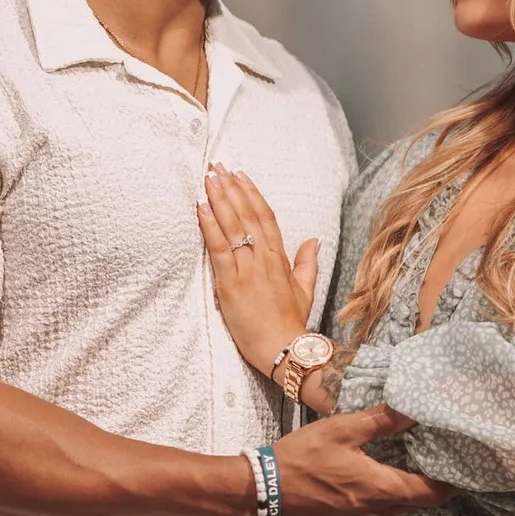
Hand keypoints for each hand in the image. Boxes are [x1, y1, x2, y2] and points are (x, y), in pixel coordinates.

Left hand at [197, 163, 319, 379]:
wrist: (284, 349)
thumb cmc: (291, 323)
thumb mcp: (305, 290)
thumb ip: (307, 263)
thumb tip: (313, 240)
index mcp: (280, 259)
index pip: (265, 217)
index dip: (252, 193)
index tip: (240, 175)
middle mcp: (264, 258)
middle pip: (247, 214)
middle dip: (231, 187)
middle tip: (217, 166)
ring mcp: (247, 269)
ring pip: (233, 225)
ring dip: (219, 198)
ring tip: (208, 177)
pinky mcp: (230, 284)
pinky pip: (219, 248)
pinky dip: (209, 226)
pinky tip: (201, 207)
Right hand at [272, 408, 443, 515]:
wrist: (260, 492)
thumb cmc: (299, 458)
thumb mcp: (340, 430)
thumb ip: (380, 421)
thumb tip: (412, 410)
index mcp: (380, 489)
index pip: (431, 493)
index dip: (451, 484)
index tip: (464, 470)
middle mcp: (375, 513)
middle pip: (415, 502)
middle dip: (427, 484)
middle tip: (434, 460)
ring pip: (393, 508)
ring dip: (400, 490)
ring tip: (401, 465)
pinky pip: (372, 514)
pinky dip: (379, 498)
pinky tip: (367, 480)